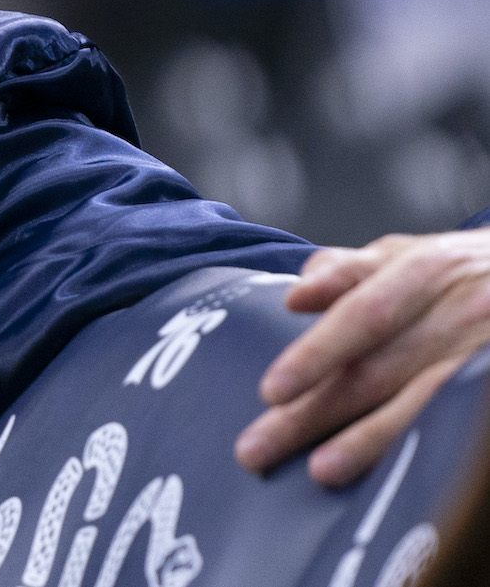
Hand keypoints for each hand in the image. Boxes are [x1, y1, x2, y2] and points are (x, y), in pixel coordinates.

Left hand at [235, 230, 489, 486]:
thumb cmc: (464, 273)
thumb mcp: (413, 254)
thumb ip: (352, 270)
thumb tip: (296, 295)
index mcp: (425, 270)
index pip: (361, 316)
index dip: (316, 355)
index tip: (270, 391)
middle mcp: (459, 312)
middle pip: (377, 371)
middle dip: (314, 413)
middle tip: (257, 449)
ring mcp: (483, 355)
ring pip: (421, 405)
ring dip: (368, 441)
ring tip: (321, 470)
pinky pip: (458, 422)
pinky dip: (423, 445)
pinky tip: (393, 471)